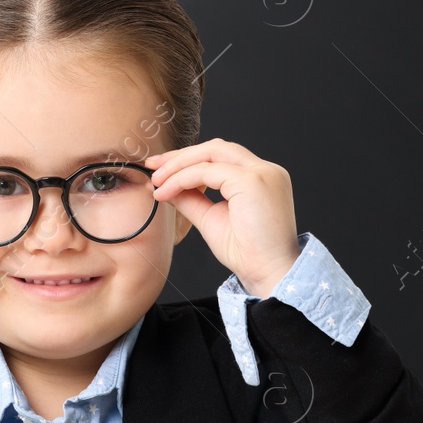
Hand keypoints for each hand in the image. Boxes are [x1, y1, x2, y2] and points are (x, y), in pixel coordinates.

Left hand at [145, 138, 300, 298]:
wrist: (270, 274)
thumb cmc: (247, 254)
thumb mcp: (211, 219)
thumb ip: (191, 199)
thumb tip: (166, 186)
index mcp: (260, 178)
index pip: (221, 157)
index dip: (189, 160)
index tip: (162, 170)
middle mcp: (265, 171)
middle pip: (216, 148)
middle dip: (181, 155)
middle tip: (152, 165)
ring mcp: (261, 173)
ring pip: (211, 153)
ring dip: (179, 164)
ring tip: (157, 180)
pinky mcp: (252, 181)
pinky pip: (207, 171)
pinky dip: (182, 178)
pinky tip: (167, 191)